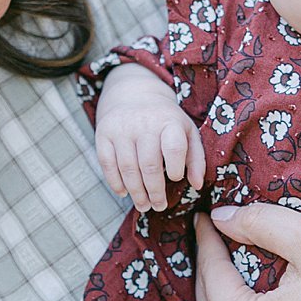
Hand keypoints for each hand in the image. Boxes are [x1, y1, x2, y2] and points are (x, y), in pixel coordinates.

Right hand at [94, 67, 203, 211]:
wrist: (133, 94)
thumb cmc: (166, 121)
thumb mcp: (187, 132)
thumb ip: (196, 158)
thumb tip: (196, 185)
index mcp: (169, 121)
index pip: (174, 148)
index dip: (175, 168)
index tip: (175, 178)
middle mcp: (144, 123)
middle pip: (149, 165)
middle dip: (155, 191)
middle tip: (158, 206)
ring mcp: (121, 128)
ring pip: (128, 168)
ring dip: (136, 192)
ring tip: (143, 205)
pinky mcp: (104, 133)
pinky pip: (107, 163)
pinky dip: (115, 182)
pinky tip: (124, 193)